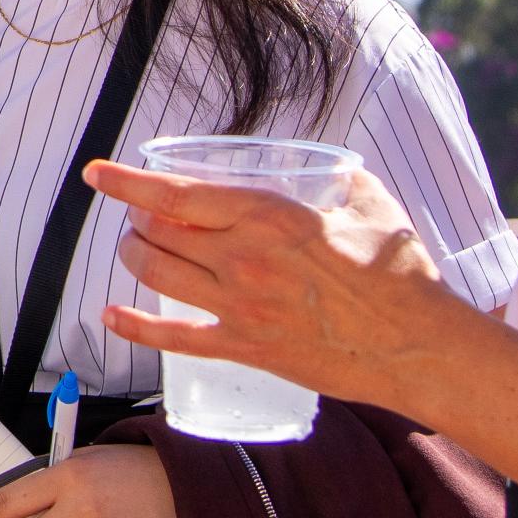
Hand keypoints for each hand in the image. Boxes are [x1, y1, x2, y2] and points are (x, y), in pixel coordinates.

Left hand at [84, 159, 463, 410]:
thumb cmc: (400, 274)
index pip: (177, 195)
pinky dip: (135, 326)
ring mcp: (242, 307)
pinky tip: (112, 315)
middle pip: (159, 233)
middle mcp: (245, 259)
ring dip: (134, 258)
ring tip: (134, 249)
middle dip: (137, 219)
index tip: (97, 173)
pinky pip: (175, 338)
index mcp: (270, 217)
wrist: (421, 346)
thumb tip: (326, 168)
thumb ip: (337, 180)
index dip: (128, 183)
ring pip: (158, 276)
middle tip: (139, 215)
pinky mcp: (248, 349)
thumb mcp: (369, 204)